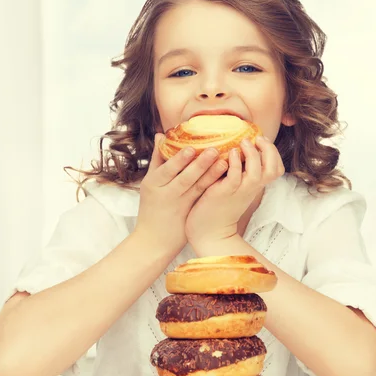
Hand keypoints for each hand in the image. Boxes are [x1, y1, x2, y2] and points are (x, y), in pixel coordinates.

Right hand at [135, 134, 228, 255]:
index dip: (180, 159)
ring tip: (224, 161)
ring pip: (197, 188)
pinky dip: (214, 186)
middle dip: (199, 165)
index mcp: (154, 184)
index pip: (167, 169)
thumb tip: (161, 135)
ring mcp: (181, 205)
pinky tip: (225, 176)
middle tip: (213, 150)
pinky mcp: (191, 213)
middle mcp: (167, 194)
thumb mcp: (150, 182)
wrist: (154, 240)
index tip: (192, 148)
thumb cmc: (151, 207)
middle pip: (185, 178)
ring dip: (211, 174)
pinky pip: (204, 197)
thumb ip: (157, 159)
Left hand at [185, 135, 284, 249]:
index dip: (273, 153)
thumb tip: (238, 149)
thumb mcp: (235, 187)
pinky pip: (235, 176)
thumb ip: (241, 171)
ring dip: (252, 154)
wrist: (209, 230)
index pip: (277, 168)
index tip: (261, 140)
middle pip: (274, 168)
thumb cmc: (219, 206)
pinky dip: (236, 162)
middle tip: (257, 138)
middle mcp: (251, 188)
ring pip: (258, 172)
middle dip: (269, 150)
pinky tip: (230, 153)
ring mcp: (239, 191)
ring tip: (243, 142)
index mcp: (255, 185)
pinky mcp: (224, 192)